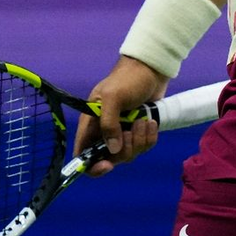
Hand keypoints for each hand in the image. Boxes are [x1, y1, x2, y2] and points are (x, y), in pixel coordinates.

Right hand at [74, 56, 167, 177]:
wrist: (152, 69)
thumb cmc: (128, 79)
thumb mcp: (114, 97)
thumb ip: (109, 123)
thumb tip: (112, 150)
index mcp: (92, 124)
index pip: (83, 154)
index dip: (91, 166)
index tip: (107, 165)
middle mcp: (105, 132)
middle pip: (109, 159)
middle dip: (124, 150)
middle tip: (131, 131)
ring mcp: (123, 133)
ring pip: (128, 154)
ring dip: (139, 141)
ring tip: (143, 121)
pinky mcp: (138, 132)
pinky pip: (143, 147)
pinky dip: (149, 138)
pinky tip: (151, 123)